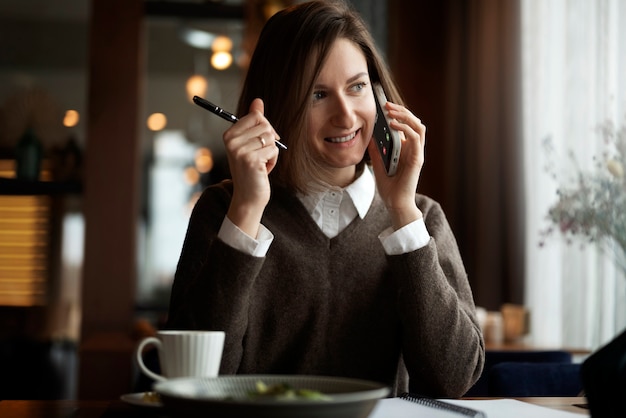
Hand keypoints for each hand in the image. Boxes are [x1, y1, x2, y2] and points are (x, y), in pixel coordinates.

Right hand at [223, 98, 279, 237]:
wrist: (248, 197)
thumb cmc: (251, 170)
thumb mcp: (250, 144)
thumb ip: (254, 122)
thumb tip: (258, 101)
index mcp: (229, 134)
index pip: (256, 116)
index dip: (265, 128)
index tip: (260, 143)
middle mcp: (231, 141)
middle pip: (266, 125)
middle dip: (270, 141)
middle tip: (260, 156)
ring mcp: (240, 150)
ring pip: (271, 139)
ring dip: (272, 153)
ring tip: (261, 164)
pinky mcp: (251, 160)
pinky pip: (274, 150)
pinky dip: (273, 161)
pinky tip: (263, 171)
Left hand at [368, 101, 424, 229]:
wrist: (395, 203)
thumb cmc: (389, 187)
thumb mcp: (378, 164)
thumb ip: (376, 151)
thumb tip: (369, 136)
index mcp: (407, 150)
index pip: (408, 125)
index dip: (399, 114)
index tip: (385, 107)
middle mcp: (414, 150)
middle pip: (414, 122)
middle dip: (401, 110)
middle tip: (387, 105)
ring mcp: (417, 154)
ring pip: (419, 126)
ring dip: (406, 116)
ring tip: (391, 112)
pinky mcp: (417, 159)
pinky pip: (416, 138)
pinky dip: (405, 128)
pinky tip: (393, 125)